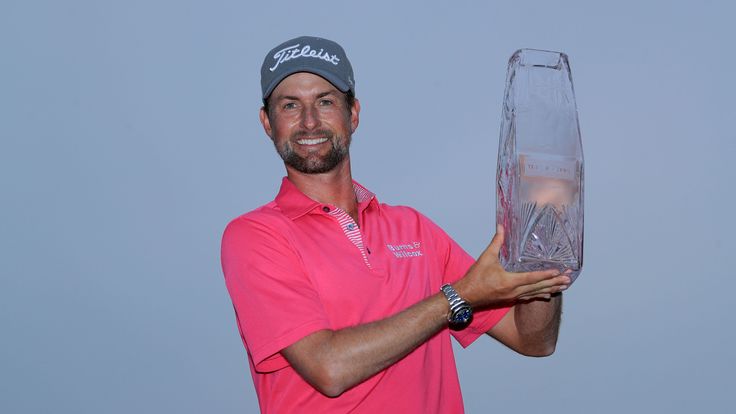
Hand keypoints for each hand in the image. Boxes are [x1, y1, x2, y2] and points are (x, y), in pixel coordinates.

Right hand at [453, 224, 570, 307]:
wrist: (466, 296)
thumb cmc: (475, 278)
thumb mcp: (486, 258)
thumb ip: (497, 242)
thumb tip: (502, 227)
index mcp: (509, 281)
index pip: (532, 278)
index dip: (546, 275)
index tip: (558, 272)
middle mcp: (514, 291)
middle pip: (538, 287)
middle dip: (554, 283)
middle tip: (568, 279)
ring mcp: (513, 296)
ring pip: (536, 293)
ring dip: (550, 289)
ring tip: (563, 286)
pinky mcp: (511, 298)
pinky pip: (529, 297)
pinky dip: (540, 295)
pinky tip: (547, 294)